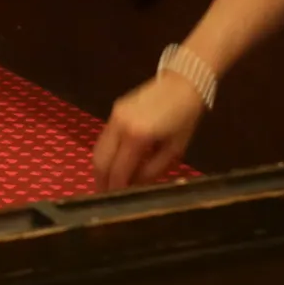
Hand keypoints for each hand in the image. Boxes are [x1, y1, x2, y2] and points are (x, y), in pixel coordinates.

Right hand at [94, 75, 203, 190]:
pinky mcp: (115, 110)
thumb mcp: (174, 149)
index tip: (115, 202)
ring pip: (98, 149)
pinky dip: (105, 153)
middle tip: (104, 197)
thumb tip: (135, 186)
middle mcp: (120, 125)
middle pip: (100, 161)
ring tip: (105, 183)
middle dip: (101, 181)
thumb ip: (152, 170)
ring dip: (100, 168)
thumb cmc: (185, 117)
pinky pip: (104, 137)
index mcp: (138, 136)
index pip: (118, 170)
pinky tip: (112, 163)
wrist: (183, 82)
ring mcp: (114, 116)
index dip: (115, 188)